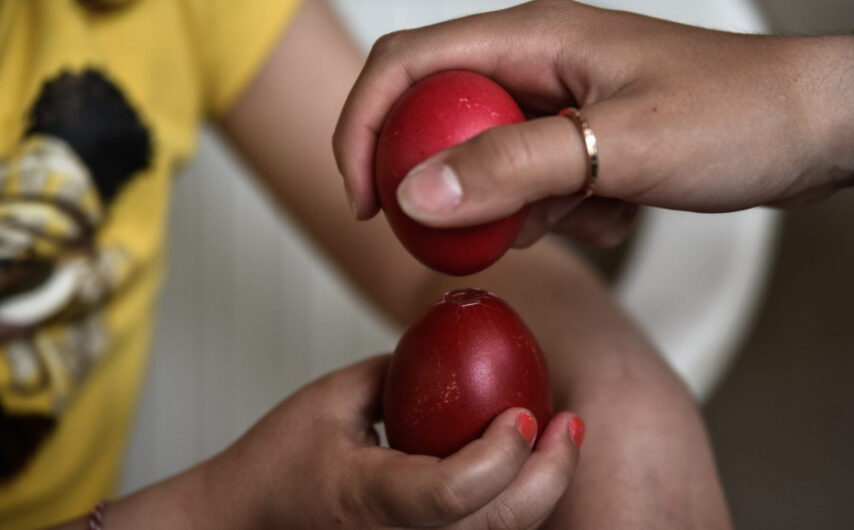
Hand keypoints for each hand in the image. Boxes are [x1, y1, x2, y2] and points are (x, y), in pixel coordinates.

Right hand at [200, 355, 581, 528]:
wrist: (247, 521)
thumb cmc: (280, 459)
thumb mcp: (333, 397)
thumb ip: (401, 371)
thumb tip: (463, 350)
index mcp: (371, 500)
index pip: (452, 491)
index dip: (501, 456)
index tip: (524, 413)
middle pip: (500, 524)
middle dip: (552, 474)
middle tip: (571, 425)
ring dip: (544, 490)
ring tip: (563, 440)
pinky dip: (517, 504)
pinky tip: (530, 466)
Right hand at [334, 0, 853, 246]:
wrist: (812, 129)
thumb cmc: (736, 115)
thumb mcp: (617, 146)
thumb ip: (513, 167)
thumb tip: (414, 193)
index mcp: (534, 36)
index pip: (408, 64)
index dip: (366, 127)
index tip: (366, 199)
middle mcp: (537, 63)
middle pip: (440, 119)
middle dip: (445, 185)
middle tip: (470, 236)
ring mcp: (560, 104)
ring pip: (489, 164)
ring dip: (518, 209)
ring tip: (587, 216)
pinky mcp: (582, 140)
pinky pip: (536, 186)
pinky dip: (562, 215)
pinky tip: (618, 213)